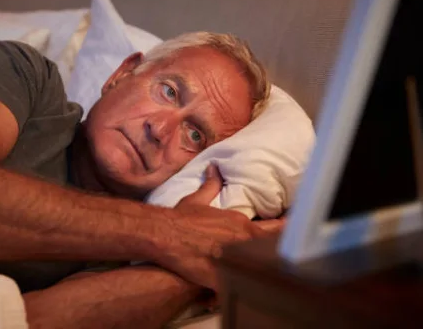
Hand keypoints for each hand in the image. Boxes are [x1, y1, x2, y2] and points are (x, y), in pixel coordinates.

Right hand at [154, 164, 284, 289]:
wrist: (165, 235)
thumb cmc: (181, 218)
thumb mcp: (197, 199)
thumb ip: (211, 185)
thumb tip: (215, 169)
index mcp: (240, 223)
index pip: (275, 227)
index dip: (287, 230)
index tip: (295, 230)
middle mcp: (242, 240)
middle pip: (272, 250)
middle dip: (280, 253)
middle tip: (292, 257)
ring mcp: (234, 260)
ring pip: (260, 269)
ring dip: (266, 270)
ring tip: (276, 275)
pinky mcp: (222, 277)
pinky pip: (240, 285)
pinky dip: (244, 288)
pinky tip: (248, 290)